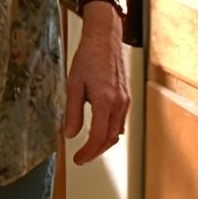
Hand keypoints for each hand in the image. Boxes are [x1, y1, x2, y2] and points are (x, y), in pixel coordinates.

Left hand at [63, 5, 129, 164]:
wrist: (105, 39)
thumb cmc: (88, 58)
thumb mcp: (73, 84)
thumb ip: (72, 112)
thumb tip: (70, 134)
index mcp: (105, 100)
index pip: (98, 136)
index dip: (88, 152)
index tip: (78, 159)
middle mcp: (119, 103)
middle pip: (110, 138)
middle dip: (95, 152)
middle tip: (81, 158)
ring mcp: (126, 101)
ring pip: (117, 132)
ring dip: (103, 143)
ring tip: (88, 149)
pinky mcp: (127, 97)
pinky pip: (120, 122)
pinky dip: (110, 132)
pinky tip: (100, 132)